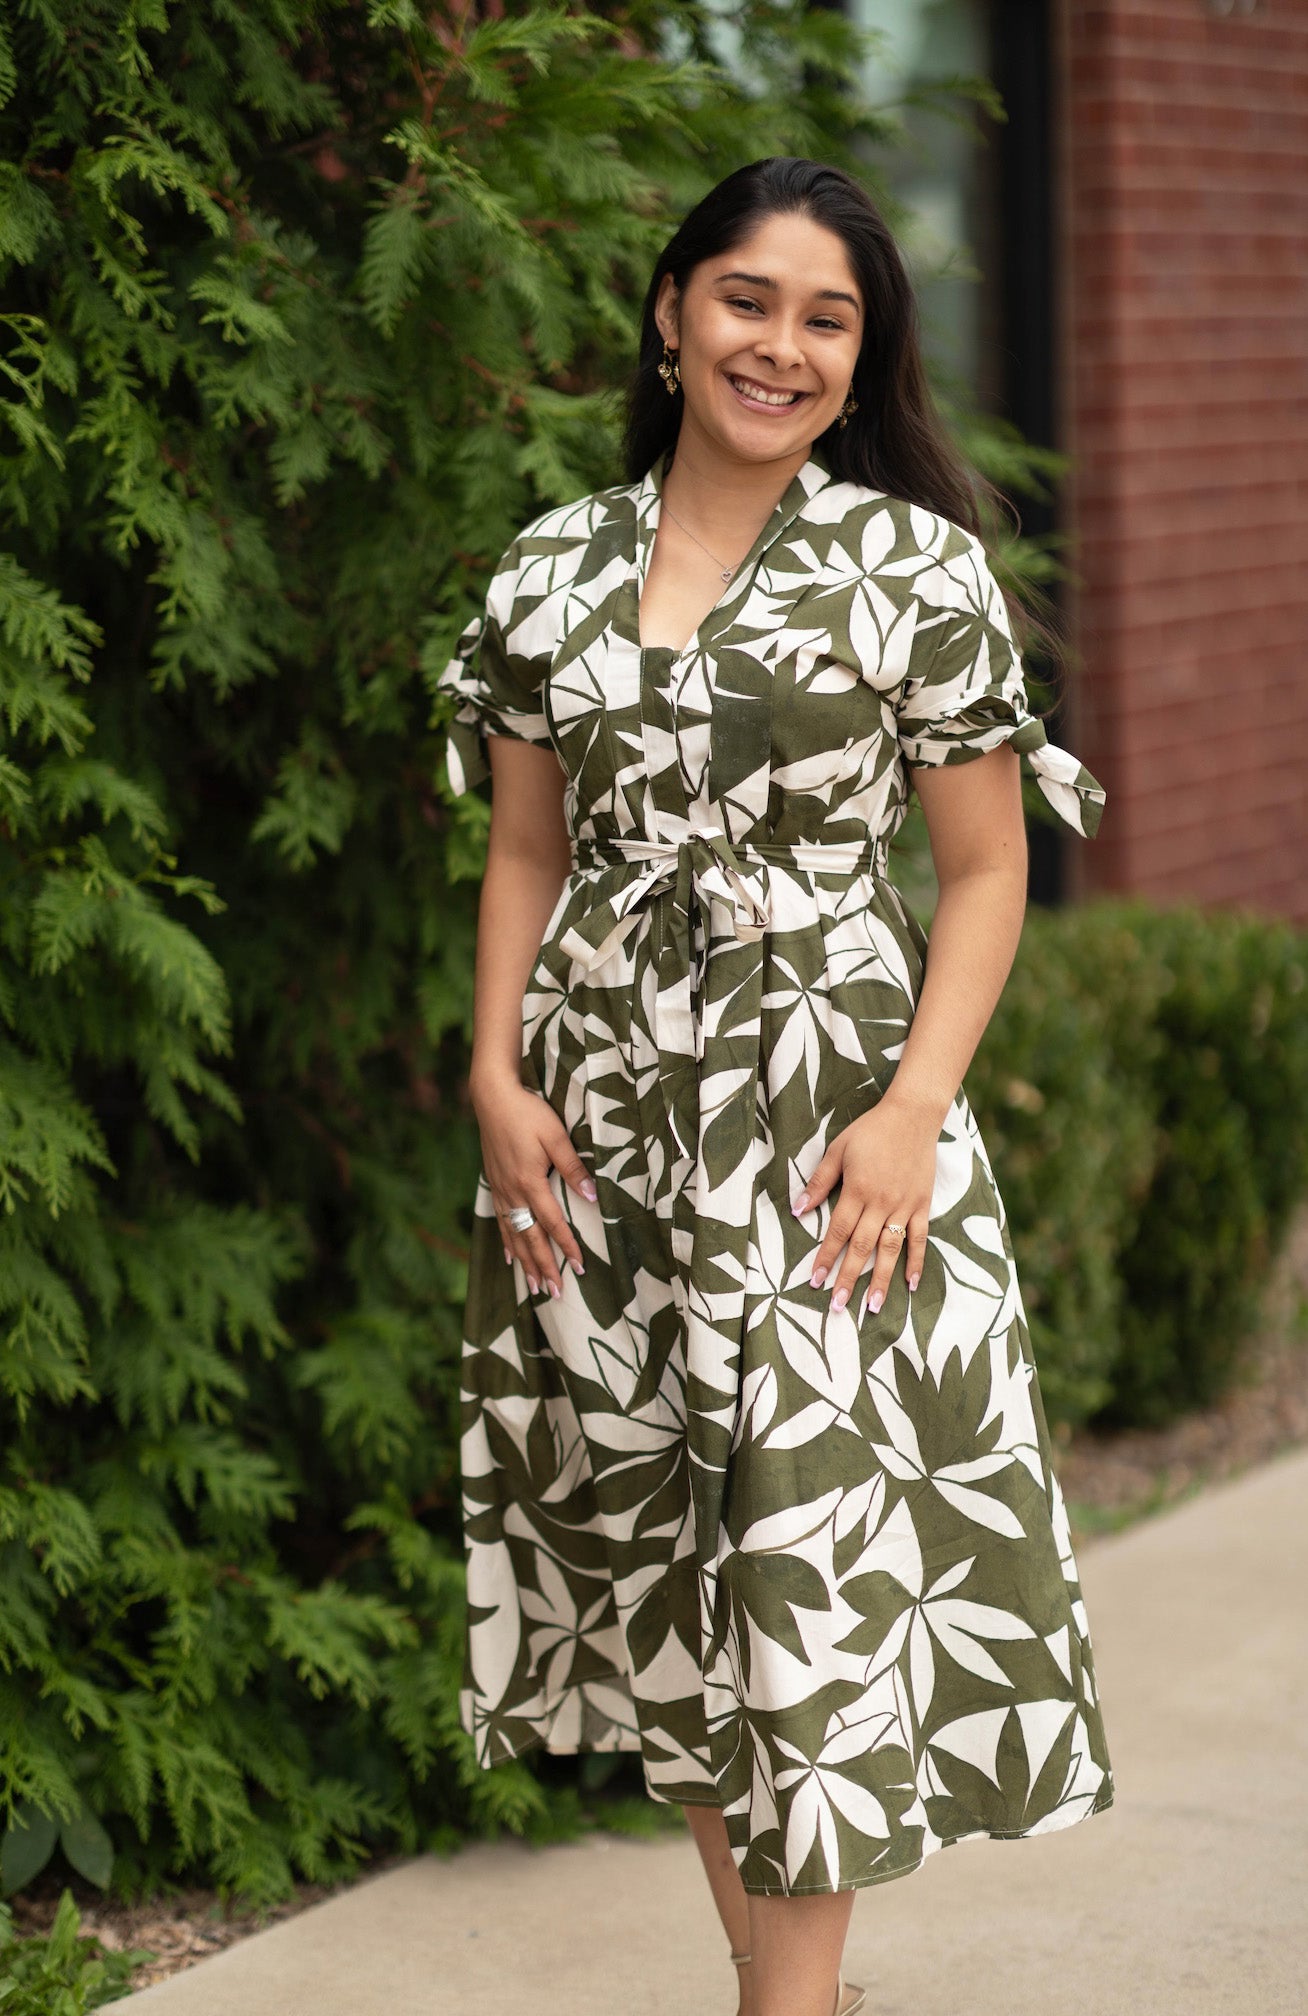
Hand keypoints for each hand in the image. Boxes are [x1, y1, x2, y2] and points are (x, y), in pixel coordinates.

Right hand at [472, 1076, 594, 1298]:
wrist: (492, 1097)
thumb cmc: (527, 1112)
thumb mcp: (555, 1134)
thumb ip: (572, 1167)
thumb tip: (591, 1195)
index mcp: (530, 1182)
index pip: (553, 1223)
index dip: (567, 1246)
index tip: (580, 1268)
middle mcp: (513, 1192)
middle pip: (531, 1238)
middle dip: (544, 1267)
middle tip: (556, 1292)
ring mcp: (500, 1190)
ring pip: (514, 1235)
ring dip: (526, 1262)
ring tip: (534, 1287)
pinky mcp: (494, 1184)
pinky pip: (499, 1222)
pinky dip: (507, 1242)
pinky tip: (511, 1257)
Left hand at [791, 1092, 940, 1319]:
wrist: (912, 1116)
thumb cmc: (871, 1131)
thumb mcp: (838, 1150)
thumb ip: (819, 1182)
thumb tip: (797, 1210)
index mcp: (858, 1189)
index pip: (838, 1231)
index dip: (826, 1258)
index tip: (815, 1281)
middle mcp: (882, 1202)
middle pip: (862, 1247)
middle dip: (848, 1278)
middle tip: (837, 1306)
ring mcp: (905, 1205)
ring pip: (891, 1248)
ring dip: (881, 1279)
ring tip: (873, 1306)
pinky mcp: (923, 1204)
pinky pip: (920, 1238)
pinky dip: (916, 1261)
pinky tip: (911, 1283)